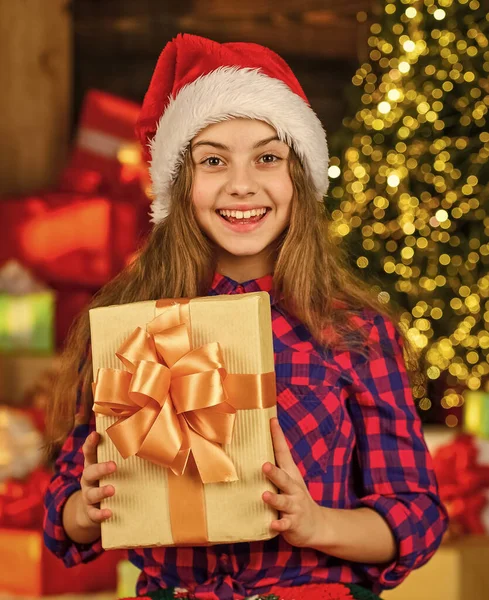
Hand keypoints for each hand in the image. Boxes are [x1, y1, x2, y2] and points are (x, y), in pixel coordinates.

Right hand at [78, 431, 115, 529]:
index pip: (89, 453)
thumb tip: (148, 448)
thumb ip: (122, 460)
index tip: (95, 434)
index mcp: (93, 466)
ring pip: (91, 493)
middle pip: (90, 471)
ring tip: (112, 489)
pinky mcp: (90, 512)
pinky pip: (94, 513)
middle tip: (114, 466)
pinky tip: (109, 512)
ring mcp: (88, 496)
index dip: (90, 443)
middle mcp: (88, 480)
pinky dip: (100, 513)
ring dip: (102, 491)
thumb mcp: (110, 470)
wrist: (92, 511)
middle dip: (101, 468)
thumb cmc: (108, 482)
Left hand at [262, 417, 323, 547]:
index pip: (283, 452)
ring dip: (274, 499)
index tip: (272, 421)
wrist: (316, 525)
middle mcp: (294, 488)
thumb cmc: (294, 498)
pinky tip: (272, 524)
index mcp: (290, 474)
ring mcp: (295, 506)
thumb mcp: (288, 480)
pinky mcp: (293, 523)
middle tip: (264, 465)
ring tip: (264, 495)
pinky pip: (286, 525)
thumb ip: (274, 467)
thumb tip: (251, 448)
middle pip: (284, 478)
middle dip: (274, 472)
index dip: (278, 437)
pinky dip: (279, 525)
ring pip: (284, 501)